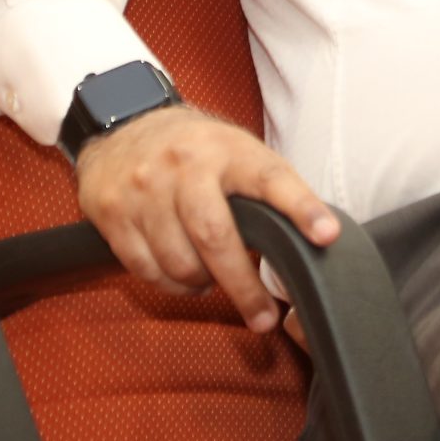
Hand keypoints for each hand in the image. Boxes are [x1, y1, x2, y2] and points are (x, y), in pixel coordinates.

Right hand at [74, 105, 337, 333]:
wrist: (125, 125)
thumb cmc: (195, 148)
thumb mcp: (238, 150)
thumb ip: (267, 189)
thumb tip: (313, 236)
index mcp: (228, 150)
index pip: (272, 178)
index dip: (301, 208)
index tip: (326, 235)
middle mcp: (185, 167)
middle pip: (216, 236)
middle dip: (243, 285)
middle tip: (264, 315)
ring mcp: (145, 190)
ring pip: (179, 261)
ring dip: (202, 283)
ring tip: (213, 280)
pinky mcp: (114, 213)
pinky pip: (145, 268)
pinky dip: (170, 283)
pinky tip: (183, 276)